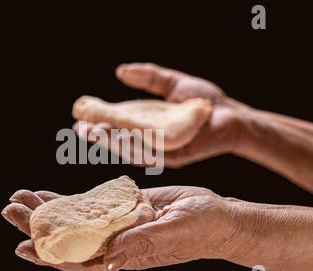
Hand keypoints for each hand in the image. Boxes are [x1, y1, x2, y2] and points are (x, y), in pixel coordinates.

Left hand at [1, 186, 237, 270]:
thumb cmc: (200, 228)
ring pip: (73, 220)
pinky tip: (49, 195)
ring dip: (46, 211)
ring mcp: (116, 224)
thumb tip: (109, 259)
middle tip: (10, 209)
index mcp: (124, 255)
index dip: (49, 255)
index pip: (79, 259)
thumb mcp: (173, 233)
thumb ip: (143, 243)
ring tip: (20, 197)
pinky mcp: (122, 207)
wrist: (215, 215)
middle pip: (68, 238)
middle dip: (37, 226)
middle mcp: (114, 242)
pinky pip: (90, 205)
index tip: (22, 246)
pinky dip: (68, 200)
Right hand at [74, 63, 251, 167]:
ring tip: (93, 132)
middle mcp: (151, 140)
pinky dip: (134, 145)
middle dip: (99, 135)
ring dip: (111, 141)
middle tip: (80, 128)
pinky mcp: (176, 155)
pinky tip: (120, 136)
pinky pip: (152, 151)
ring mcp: (163, 150)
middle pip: (120, 140)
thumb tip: (120, 71)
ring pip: (132, 148)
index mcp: (147, 124)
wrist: (232, 115)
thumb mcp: (173, 84)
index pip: (117, 125)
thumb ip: (148, 77)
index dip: (99, 121)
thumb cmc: (204, 101)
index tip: (80, 113)